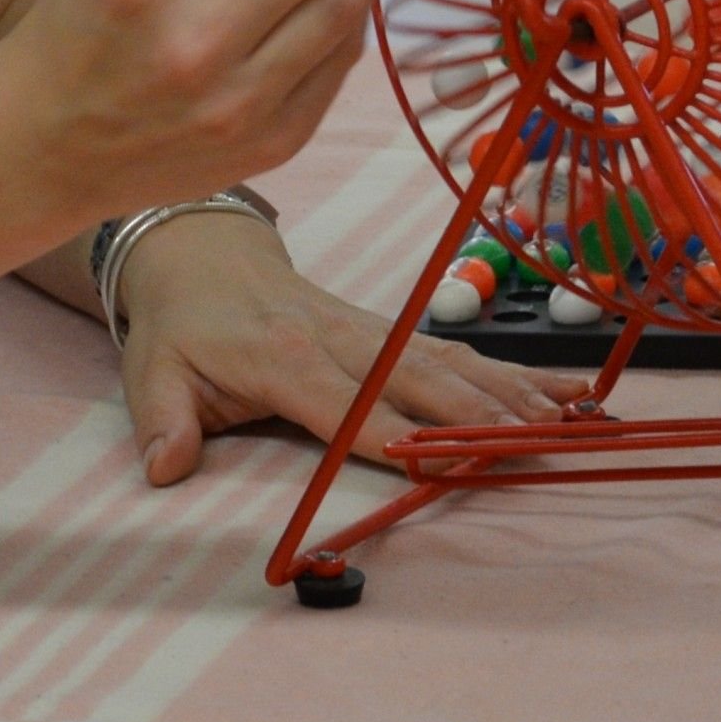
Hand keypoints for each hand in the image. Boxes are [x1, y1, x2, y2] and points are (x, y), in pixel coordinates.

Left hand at [111, 210, 589, 484]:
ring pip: (451, 361)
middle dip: (476, 414)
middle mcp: (340, 338)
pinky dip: (514, 370)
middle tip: (531, 445)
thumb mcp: (153, 371)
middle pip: (418, 380)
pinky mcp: (391, 329)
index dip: (391, 433)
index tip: (439, 461)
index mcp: (284, 358)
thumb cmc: (182, 324)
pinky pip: (458, 349)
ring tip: (567, 422)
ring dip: (510, 393)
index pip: (345, 404)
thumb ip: (162, 422)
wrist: (201, 253)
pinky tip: (566, 389)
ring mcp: (373, 329)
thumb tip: (164, 468)